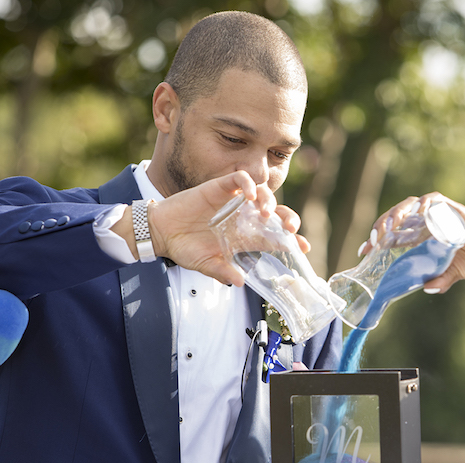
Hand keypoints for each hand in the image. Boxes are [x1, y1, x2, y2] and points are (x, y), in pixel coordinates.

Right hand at [145, 171, 308, 285]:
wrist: (161, 232)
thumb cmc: (184, 248)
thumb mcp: (206, 264)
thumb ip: (222, 272)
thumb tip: (239, 282)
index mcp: (243, 237)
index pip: (273, 237)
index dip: (290, 241)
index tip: (304, 247)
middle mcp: (242, 218)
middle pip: (274, 214)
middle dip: (287, 219)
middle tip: (290, 229)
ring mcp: (232, 202)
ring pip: (262, 194)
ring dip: (269, 202)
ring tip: (267, 214)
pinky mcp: (219, 187)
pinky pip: (239, 178)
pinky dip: (248, 184)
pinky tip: (249, 195)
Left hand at [360, 192, 464, 292]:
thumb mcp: (449, 274)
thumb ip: (438, 280)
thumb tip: (426, 288)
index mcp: (421, 235)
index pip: (392, 233)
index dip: (376, 239)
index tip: (363, 251)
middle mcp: (426, 221)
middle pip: (396, 217)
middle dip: (381, 227)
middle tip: (373, 243)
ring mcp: (438, 214)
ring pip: (410, 205)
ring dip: (396, 214)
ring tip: (387, 229)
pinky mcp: (452, 210)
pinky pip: (434, 200)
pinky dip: (423, 204)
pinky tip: (415, 213)